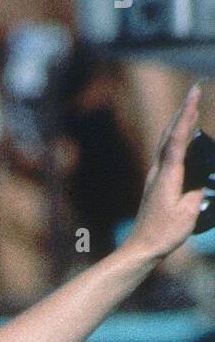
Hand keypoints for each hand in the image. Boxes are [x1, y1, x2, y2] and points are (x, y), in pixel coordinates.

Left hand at [123, 84, 206, 261]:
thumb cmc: (164, 233)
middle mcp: (158, 171)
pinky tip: (184, 140)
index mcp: (168, 175)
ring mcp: (155, 177)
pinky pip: (167, 155)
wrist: (141, 248)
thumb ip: (197, 189)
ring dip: (179, 124)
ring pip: (166, 143)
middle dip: (183, 112)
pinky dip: (176, 141)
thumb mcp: (188, 212)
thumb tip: (200, 175)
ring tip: (192, 110)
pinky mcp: (155, 184)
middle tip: (194, 93)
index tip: (194, 94)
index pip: (178, 138)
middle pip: (170, 134)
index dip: (187, 114)